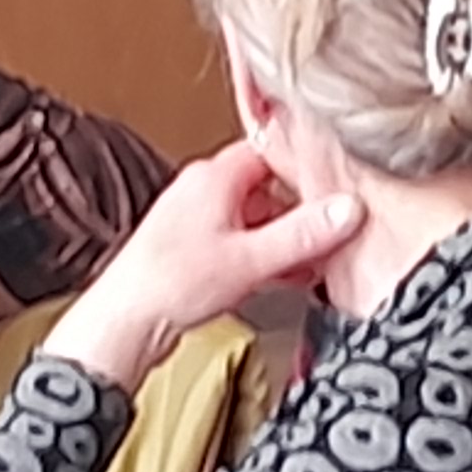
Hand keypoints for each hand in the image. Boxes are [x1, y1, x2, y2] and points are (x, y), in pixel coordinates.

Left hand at [44, 142, 361, 392]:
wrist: (125, 322)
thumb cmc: (170, 284)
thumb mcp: (252, 259)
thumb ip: (304, 234)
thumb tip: (347, 209)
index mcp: (215, 175)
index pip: (273, 149)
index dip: (308, 164)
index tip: (338, 180)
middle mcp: (203, 189)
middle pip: (267, 185)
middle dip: (300, 209)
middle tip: (332, 228)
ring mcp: (196, 219)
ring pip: (255, 216)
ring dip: (283, 237)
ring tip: (313, 260)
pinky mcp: (192, 248)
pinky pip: (239, 240)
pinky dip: (263, 254)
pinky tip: (282, 277)